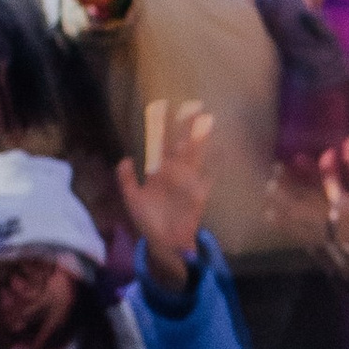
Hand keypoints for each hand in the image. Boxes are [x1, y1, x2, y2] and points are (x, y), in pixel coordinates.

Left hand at [116, 100, 214, 294]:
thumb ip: (126, 179)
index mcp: (158, 172)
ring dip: (201, 141)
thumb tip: (126, 158)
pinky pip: (209, 177)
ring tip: (207, 123)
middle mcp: (174, 173)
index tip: (163, 108)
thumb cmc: (148, 221)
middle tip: (193, 106)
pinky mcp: (198, 195)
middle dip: (187, 127)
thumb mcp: (132, 199)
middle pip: (181, 145)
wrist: (163, 243)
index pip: (160, 145)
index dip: (161, 128)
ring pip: (195, 156)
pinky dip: (216, 166)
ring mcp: (188, 182)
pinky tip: (222, 152)